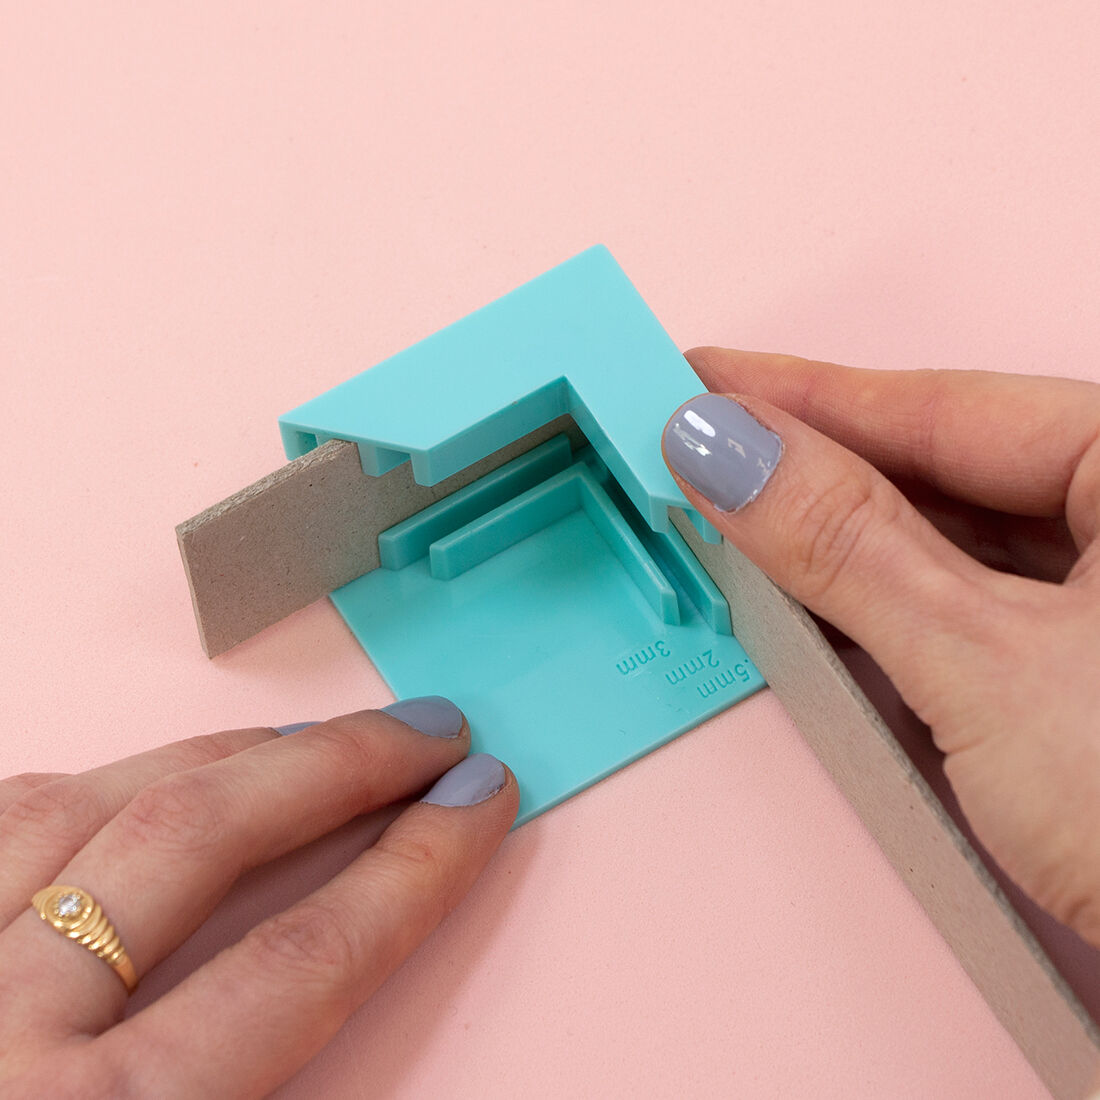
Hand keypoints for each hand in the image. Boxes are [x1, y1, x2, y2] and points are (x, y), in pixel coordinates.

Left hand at [0, 700, 516, 1095]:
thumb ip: (250, 1093)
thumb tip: (336, 972)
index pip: (300, 960)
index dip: (412, 867)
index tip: (480, 802)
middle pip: (198, 840)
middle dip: (339, 767)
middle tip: (428, 728)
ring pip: (83, 805)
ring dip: (221, 759)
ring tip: (309, 739)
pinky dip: (84, 789)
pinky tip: (139, 782)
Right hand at [662, 348, 1099, 946]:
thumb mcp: (986, 666)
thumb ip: (847, 547)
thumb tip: (732, 454)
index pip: (947, 404)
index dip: (805, 395)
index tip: (708, 385)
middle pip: (948, 469)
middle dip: (818, 469)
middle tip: (706, 454)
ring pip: (957, 539)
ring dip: (848, 541)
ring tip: (747, 519)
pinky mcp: (1091, 666)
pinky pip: (973, 603)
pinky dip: (894, 604)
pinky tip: (827, 593)